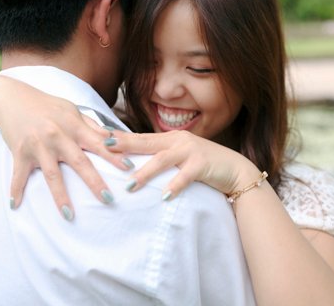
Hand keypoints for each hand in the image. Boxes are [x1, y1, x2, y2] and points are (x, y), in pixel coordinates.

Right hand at [0, 76, 134, 218]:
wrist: (13, 98)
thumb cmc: (48, 106)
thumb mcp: (73, 111)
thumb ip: (93, 126)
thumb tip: (116, 138)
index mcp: (74, 127)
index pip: (99, 143)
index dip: (114, 156)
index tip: (129, 169)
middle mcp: (58, 137)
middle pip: (79, 163)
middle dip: (94, 182)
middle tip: (108, 199)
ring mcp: (38, 146)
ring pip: (51, 175)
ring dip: (60, 196)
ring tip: (69, 215)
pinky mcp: (20, 153)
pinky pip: (18, 175)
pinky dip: (16, 190)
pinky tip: (16, 205)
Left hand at [105, 130, 261, 199]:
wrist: (234, 169)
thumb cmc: (203, 164)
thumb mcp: (180, 156)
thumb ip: (161, 155)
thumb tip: (134, 162)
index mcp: (170, 138)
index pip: (141, 137)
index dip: (121, 137)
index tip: (100, 137)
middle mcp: (178, 141)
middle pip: (147, 142)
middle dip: (125, 145)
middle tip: (105, 149)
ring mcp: (191, 151)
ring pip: (163, 160)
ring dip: (146, 172)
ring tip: (130, 185)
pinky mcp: (202, 164)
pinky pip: (186, 176)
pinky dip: (175, 186)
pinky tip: (164, 196)